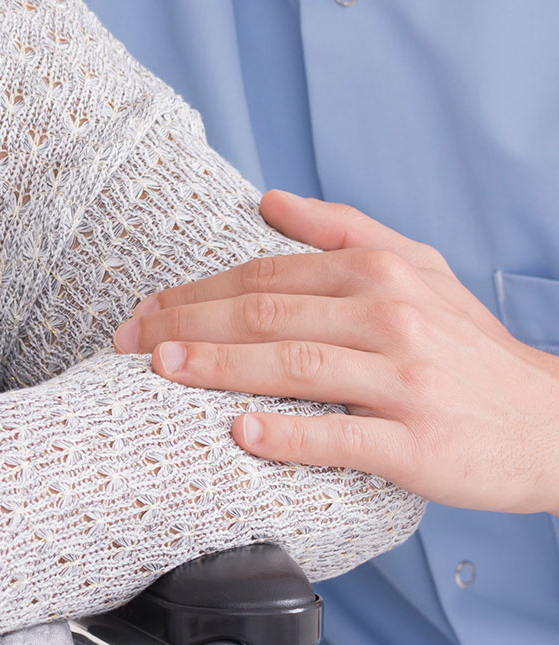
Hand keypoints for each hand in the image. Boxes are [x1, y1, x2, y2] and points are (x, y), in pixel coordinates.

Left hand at [112, 190, 558, 512]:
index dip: (196, 290)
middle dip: (186, 325)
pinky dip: (288, 435)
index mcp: (381, 273)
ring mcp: (406, 382)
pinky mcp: (419, 445)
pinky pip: (343, 438)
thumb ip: (345, 229)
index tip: (144, 309)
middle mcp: (391, 318)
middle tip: (127, 340)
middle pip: (267, 313)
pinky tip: (240, 433)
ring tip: (161, 371)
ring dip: (219, 368)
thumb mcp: (420, 268)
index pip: (266, 273)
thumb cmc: (471, 349)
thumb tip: (270, 200)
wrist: (553, 423)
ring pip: (295, 367)